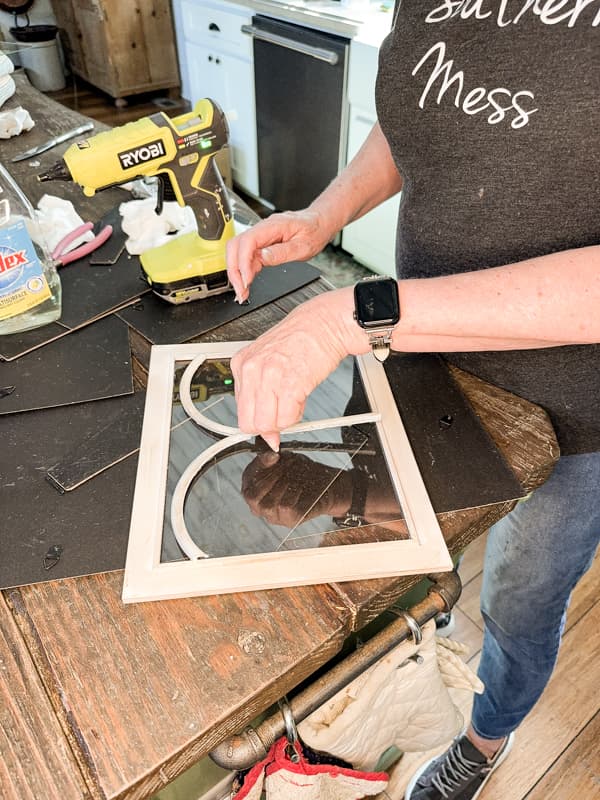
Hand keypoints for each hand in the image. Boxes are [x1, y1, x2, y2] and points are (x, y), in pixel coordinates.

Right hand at [227, 209, 334, 301]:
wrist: (319, 223)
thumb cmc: (314, 231)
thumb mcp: (303, 246)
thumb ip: (282, 252)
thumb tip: (262, 257)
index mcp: (273, 226)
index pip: (247, 241)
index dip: (243, 262)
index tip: (246, 280)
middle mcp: (262, 229)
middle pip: (235, 246)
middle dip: (234, 270)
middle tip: (240, 290)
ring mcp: (260, 236)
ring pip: (237, 252)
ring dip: (237, 272)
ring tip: (242, 291)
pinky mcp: (261, 244)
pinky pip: (246, 256)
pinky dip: (244, 271)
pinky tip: (247, 283)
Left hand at [231, 288, 367, 450]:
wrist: (325, 323)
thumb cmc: (302, 340)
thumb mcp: (271, 363)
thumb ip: (262, 395)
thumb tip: (267, 432)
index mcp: (241, 364)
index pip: (240, 411)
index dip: (257, 421)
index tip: (268, 422)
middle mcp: (251, 370)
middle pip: (249, 423)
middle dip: (269, 425)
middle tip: (283, 412)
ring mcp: (269, 377)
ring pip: (266, 424)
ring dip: (284, 421)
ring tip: (294, 401)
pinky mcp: (289, 385)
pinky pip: (287, 419)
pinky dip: (297, 416)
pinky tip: (301, 398)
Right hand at [241, 451, 350, 527]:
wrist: (331, 488)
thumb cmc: (305, 475)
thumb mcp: (286, 462)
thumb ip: (273, 459)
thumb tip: (270, 455)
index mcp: (256, 492)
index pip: (246, 482)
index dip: (257, 468)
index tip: (273, 456)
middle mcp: (262, 508)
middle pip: (252, 496)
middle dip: (268, 477)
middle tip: (284, 465)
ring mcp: (276, 516)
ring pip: (269, 503)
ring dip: (282, 484)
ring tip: (295, 474)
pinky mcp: (291, 520)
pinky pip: (286, 507)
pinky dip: (294, 492)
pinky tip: (301, 485)